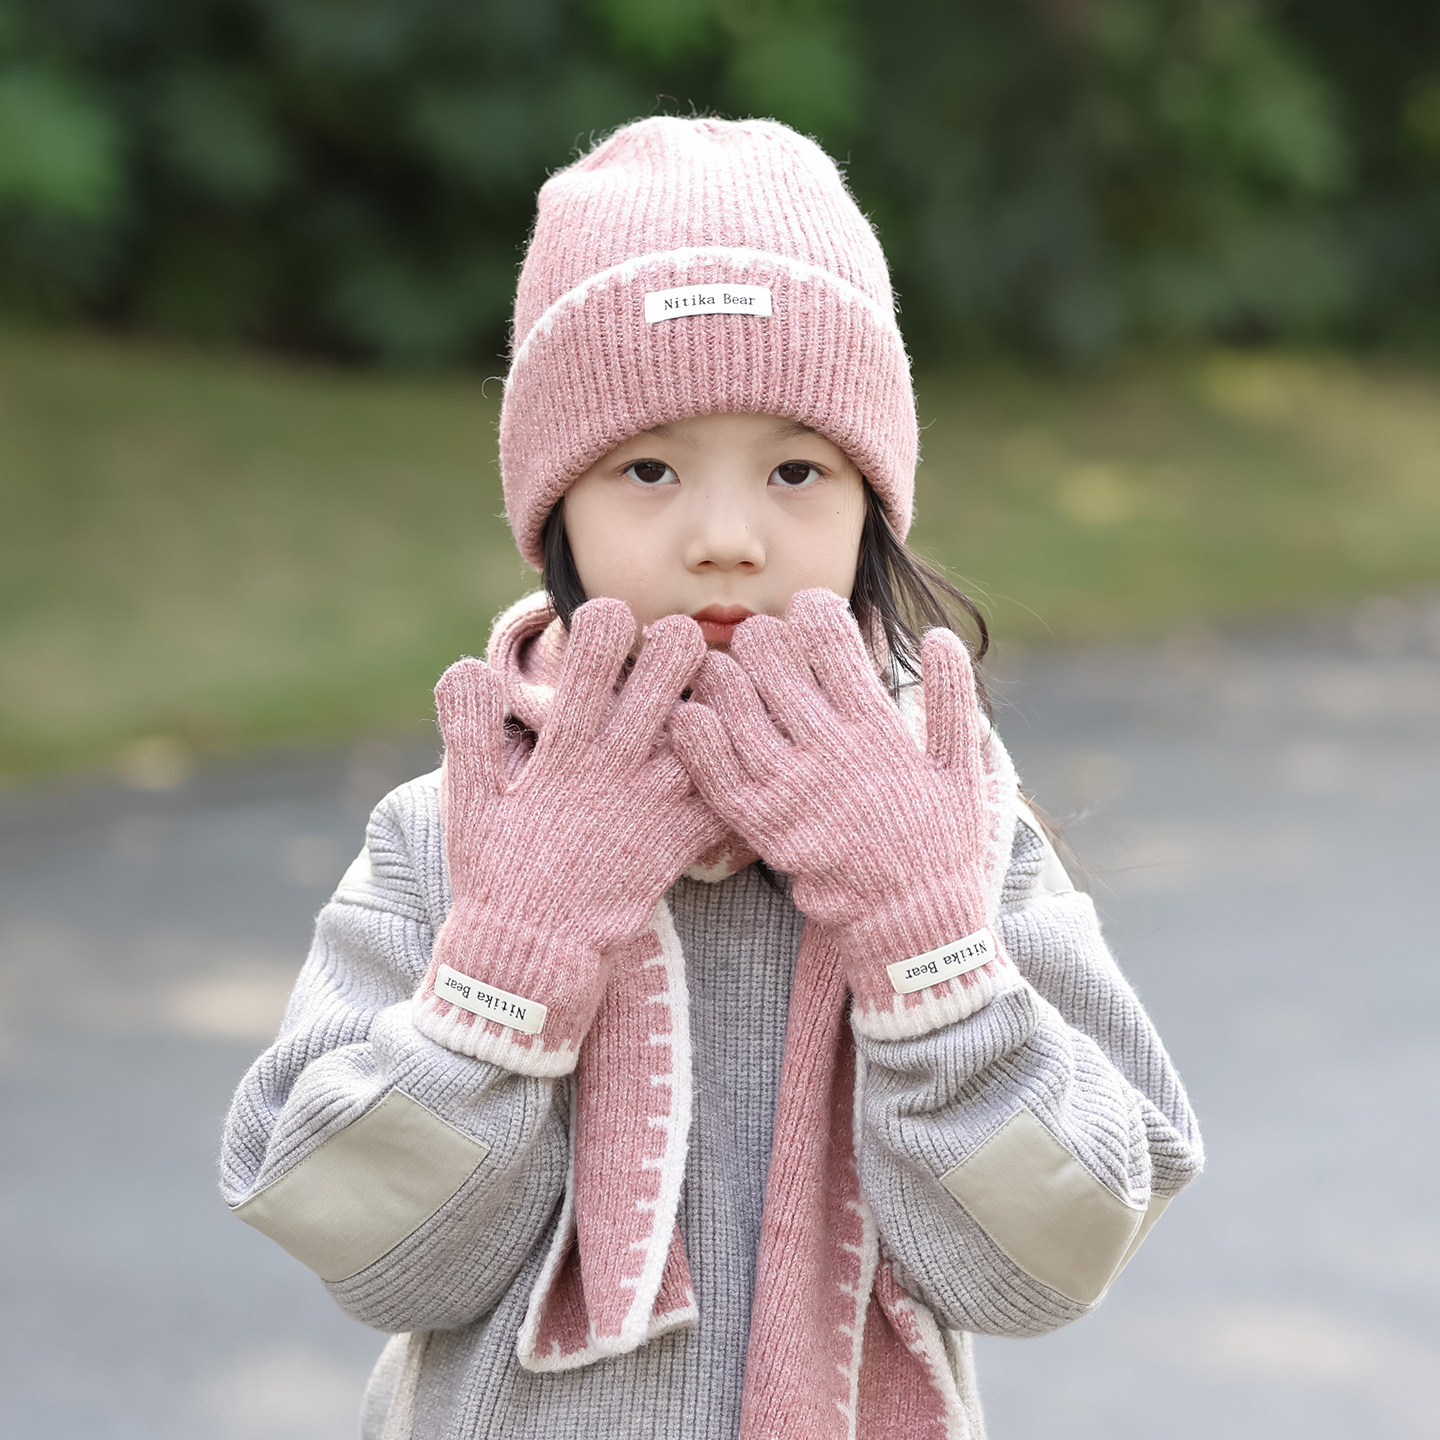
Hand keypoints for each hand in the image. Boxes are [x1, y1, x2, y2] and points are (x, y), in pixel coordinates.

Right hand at [415, 600, 724, 1073]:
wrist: (532, 956)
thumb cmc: (498, 873)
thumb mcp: (467, 801)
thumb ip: (466, 731)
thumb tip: (467, 664)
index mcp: (564, 752)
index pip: (592, 666)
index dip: (607, 627)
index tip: (612, 614)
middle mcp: (616, 769)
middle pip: (663, 684)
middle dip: (677, 647)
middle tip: (682, 636)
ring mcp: (654, 805)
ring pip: (704, 731)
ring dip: (717, 696)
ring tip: (721, 678)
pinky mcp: (680, 842)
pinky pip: (725, 796)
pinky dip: (740, 765)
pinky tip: (748, 743)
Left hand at [669, 588, 1016, 1037]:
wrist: (912, 922)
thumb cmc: (940, 843)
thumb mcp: (963, 768)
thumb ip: (952, 699)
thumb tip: (938, 637)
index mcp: (875, 726)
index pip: (831, 640)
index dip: (813, 611)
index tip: (810, 609)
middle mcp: (827, 749)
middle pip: (771, 662)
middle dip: (762, 639)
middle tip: (761, 644)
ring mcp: (789, 788)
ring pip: (733, 706)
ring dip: (722, 676)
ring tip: (720, 669)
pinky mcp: (760, 826)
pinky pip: (713, 772)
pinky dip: (696, 738)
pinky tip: (688, 714)